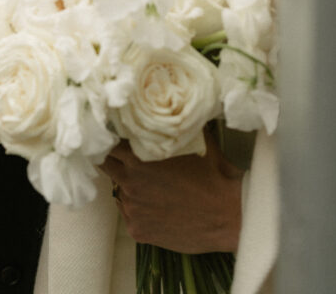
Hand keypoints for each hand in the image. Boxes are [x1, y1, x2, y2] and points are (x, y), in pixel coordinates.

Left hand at [100, 132, 242, 253]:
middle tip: (127, 157)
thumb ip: (170, 124)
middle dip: (114, 159)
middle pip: (106, 164)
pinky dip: (137, 208)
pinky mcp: (137, 230)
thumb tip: (164, 104)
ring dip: (127, 184)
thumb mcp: (193, 137)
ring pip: (118, 190)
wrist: (228, 214)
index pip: (107, 141)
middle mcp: (128, 181)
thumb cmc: (213, 172)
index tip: (114, 135)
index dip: (109, 137)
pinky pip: (128, 214)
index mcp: (137, 155)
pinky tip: (156, 204)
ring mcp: (131, 208)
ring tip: (149, 184)